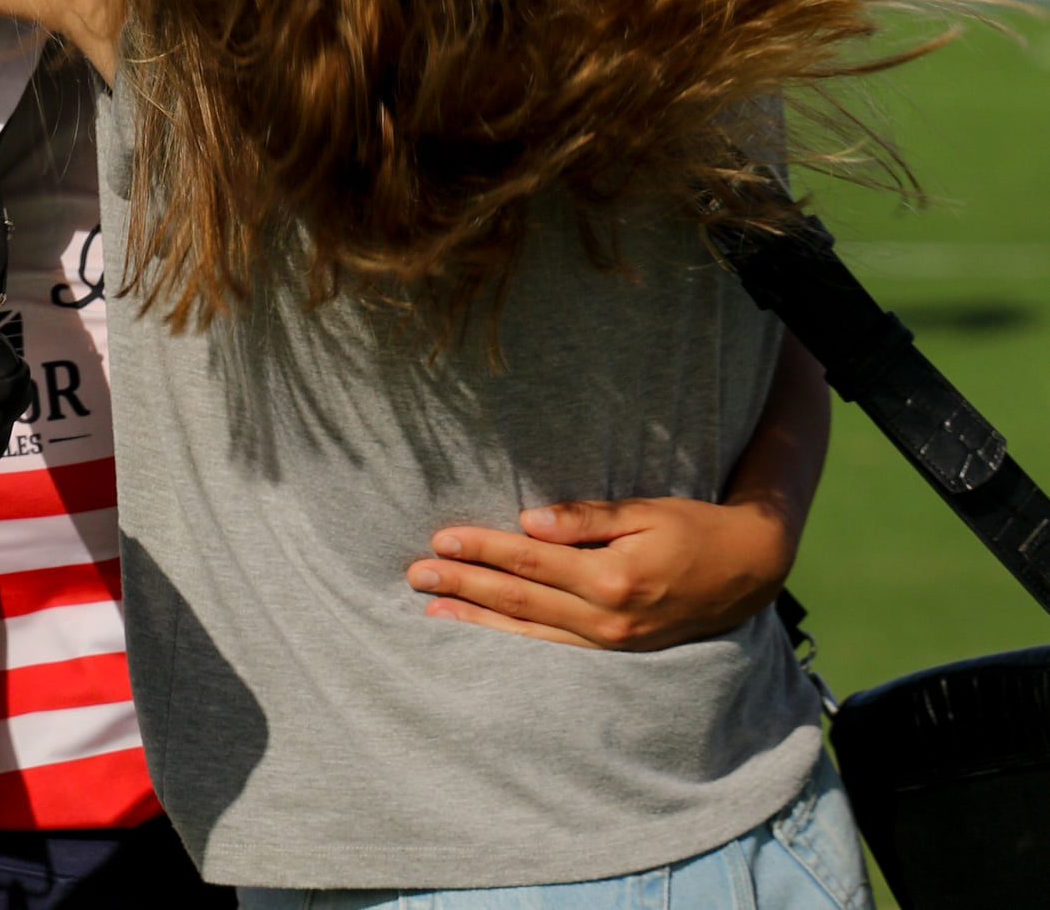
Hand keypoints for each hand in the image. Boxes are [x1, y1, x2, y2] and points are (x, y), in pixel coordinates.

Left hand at [404, 493, 793, 650]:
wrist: (747, 572)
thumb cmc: (692, 528)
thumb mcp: (645, 510)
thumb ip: (586, 518)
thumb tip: (528, 522)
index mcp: (613, 577)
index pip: (530, 562)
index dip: (482, 549)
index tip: (441, 539)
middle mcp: (608, 618)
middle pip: (520, 599)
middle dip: (464, 586)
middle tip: (416, 574)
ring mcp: (611, 642)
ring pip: (530, 633)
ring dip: (477, 622)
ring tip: (431, 612)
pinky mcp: (614, 652)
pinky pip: (553, 651)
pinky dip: (513, 643)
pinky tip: (482, 636)